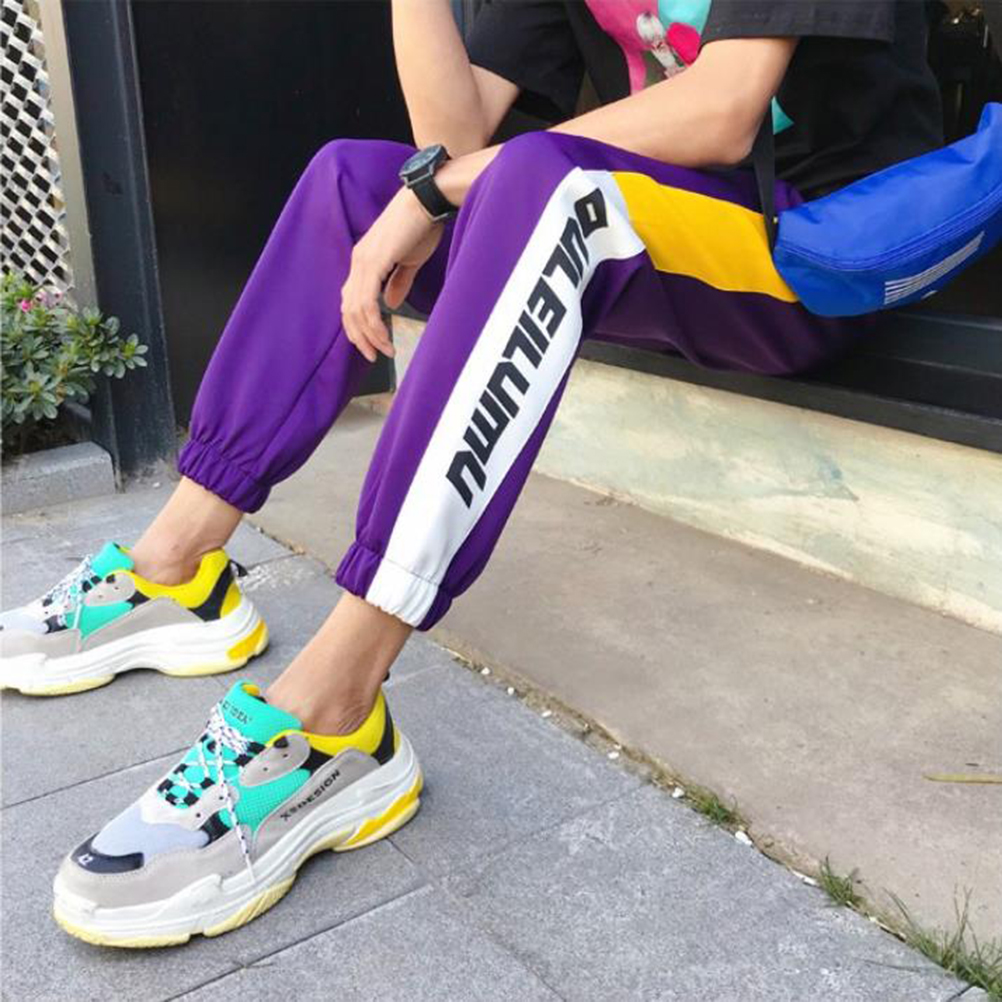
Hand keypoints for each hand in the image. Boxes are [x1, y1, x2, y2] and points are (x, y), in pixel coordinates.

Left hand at [341, 187, 444, 362]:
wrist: (426, 201)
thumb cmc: (421, 226)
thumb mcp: (408, 261)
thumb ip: (397, 283)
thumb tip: (390, 304)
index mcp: (364, 261)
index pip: (352, 300)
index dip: (359, 326)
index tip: (373, 344)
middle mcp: (358, 262)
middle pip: (348, 309)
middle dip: (360, 337)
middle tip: (374, 356)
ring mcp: (362, 261)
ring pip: (356, 310)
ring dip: (369, 335)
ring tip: (383, 351)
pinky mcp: (373, 262)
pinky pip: (366, 301)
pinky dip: (374, 323)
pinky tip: (383, 335)